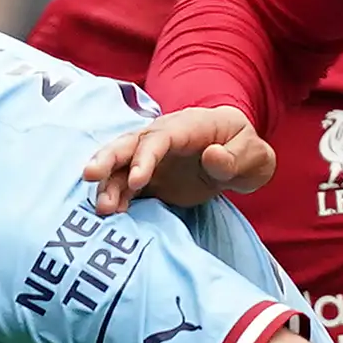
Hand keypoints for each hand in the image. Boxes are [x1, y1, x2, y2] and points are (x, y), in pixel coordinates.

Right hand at [85, 106, 275, 212]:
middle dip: (108, 159)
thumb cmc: (245, 150)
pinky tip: (111, 214)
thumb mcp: (253, 154)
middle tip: (89, 176)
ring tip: (102, 209)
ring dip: (108, 185)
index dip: (145, 158)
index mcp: (186, 127)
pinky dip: (117, 198)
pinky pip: (126, 186)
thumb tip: (213, 157)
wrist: (238, 157)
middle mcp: (162, 138)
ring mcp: (152, 158)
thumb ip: (235, 157)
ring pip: (121, 165)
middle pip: (128, 144)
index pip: (159, 138)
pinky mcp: (149, 178)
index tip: (137, 181)